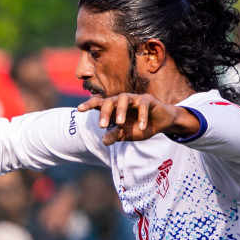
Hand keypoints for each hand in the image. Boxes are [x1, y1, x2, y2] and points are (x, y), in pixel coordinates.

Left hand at [77, 93, 196, 144]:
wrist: (160, 123)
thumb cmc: (138, 127)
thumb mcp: (125, 134)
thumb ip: (114, 136)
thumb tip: (104, 141)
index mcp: (114, 109)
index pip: (99, 103)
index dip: (89, 105)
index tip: (79, 109)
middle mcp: (122, 101)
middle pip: (109, 100)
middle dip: (104, 112)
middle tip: (102, 125)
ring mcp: (135, 99)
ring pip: (124, 98)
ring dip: (120, 110)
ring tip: (120, 123)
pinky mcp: (148, 100)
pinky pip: (143, 104)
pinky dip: (142, 115)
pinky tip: (141, 127)